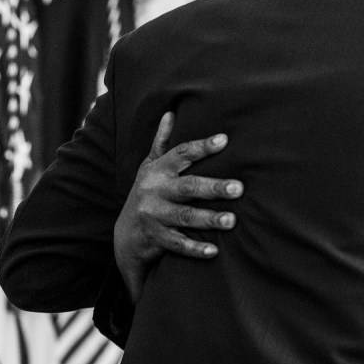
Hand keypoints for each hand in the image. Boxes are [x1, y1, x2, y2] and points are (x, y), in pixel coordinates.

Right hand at [114, 112, 241, 301]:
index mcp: (158, 170)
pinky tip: (214, 250)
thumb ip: (161, 142)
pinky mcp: (156, 239)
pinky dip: (195, 248)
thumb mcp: (150, 165)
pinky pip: (177, 244)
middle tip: (239, 188)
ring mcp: (155, 216)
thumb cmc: (148, 191)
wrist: (125, 232)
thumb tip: (170, 113)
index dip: (202, 147)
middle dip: (213, 187)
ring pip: (184, 217)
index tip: (224, 140)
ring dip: (209, 219)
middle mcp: (155, 191)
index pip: (181, 155)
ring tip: (232, 220)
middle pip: (188, 187)